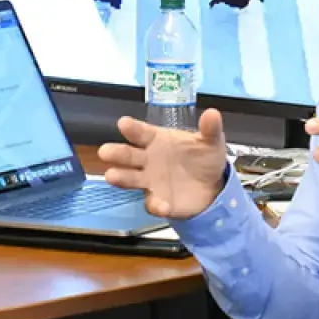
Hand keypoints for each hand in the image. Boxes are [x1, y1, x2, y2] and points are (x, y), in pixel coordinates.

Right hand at [97, 109, 230, 219]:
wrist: (212, 186)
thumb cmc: (203, 157)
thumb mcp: (211, 141)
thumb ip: (210, 129)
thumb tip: (213, 113)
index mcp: (157, 140)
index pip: (141, 132)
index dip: (132, 128)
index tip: (123, 123)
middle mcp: (148, 160)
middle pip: (128, 155)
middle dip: (116, 153)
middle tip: (105, 151)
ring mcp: (150, 181)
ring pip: (130, 178)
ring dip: (121, 177)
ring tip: (111, 176)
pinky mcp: (159, 201)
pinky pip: (152, 203)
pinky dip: (155, 204)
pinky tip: (162, 205)